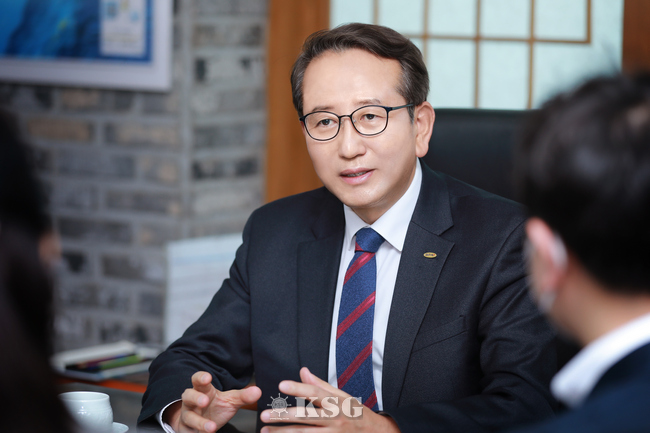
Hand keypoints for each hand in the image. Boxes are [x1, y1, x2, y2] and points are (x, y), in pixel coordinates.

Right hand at [166, 371, 260, 431]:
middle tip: (205, 401)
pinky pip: (187, 431)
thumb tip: (257, 391)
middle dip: (195, 398)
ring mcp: (188, 415)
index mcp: (203, 390)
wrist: (203, 423)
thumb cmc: (216, 408)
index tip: (208, 377)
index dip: (201, 378)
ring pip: (188, 416)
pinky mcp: (186, 429)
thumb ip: (243, 396)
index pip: (198, 380)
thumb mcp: (231, 401)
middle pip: (188, 395)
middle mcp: (192, 401)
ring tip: (211, 427)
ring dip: (198, 421)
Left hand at [259, 367, 399, 432]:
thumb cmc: (355, 413)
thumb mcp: (342, 396)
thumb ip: (320, 385)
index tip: (281, 385)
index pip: (315, 393)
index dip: (298, 389)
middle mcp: (334, 419)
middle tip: (264, 414)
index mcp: (336, 402)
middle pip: (305, 417)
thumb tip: (303, 371)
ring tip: (265, 431)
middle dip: (283, 416)